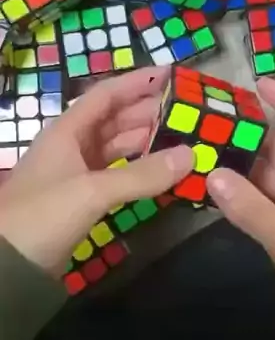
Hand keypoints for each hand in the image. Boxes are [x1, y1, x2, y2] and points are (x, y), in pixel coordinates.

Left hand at [0, 67, 193, 278]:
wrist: (6, 266)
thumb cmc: (42, 215)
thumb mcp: (92, 191)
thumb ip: (142, 174)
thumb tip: (191, 155)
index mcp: (67, 131)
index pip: (106, 95)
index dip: (137, 82)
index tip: (171, 74)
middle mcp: (71, 145)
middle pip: (114, 119)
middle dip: (148, 112)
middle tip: (187, 110)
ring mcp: (75, 173)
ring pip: (117, 146)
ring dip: (146, 141)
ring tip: (182, 137)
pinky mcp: (81, 199)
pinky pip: (117, 173)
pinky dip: (138, 169)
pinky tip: (161, 170)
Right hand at [207, 78, 274, 316]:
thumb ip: (252, 209)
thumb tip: (212, 174)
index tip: (260, 84)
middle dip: (251, 135)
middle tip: (213, 120)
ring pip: (265, 176)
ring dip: (240, 165)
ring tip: (203, 147)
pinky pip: (257, 200)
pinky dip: (238, 193)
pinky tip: (211, 186)